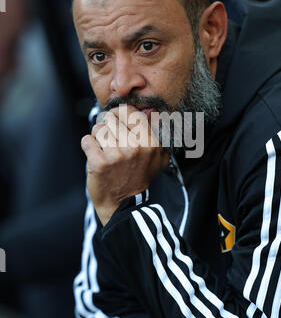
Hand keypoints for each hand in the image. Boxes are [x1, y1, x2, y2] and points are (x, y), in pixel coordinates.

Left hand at [81, 105, 169, 225]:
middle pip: (111, 118)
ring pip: (98, 128)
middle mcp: (135, 147)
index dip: (119, 113)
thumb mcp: (157, 158)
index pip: (130, 112)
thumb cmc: (138, 178)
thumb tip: (150, 113)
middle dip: (107, 126)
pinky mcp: (99, 162)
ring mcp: (117, 154)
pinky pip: (87, 140)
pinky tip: (95, 155)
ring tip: (104, 149)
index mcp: (151, 143)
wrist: (123, 205)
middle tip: (110, 140)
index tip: (116, 120)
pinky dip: (88, 146)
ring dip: (98, 137)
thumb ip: (157, 135)